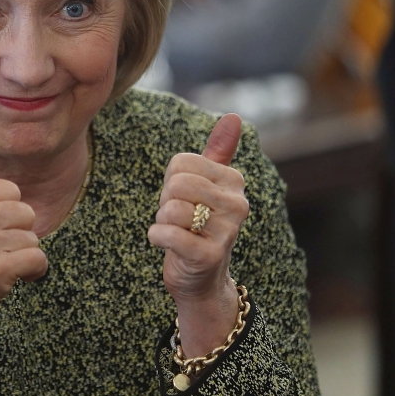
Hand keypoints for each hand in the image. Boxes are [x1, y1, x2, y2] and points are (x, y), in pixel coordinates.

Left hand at [148, 114, 248, 303]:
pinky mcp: (210, 255)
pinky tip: (168, 245)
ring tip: (178, 232)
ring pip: (171, 208)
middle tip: (178, 218)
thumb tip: (234, 116)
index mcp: (234, 180)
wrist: (201, 279)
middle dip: (166, 202)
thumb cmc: (198, 225)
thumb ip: (218, 150)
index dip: (171, 181)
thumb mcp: (206, 185)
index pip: (181, 163)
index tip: (185, 199)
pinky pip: (167, 233)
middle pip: (177, 183)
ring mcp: (227, 231)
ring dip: (163, 221)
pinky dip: (156, 237)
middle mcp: (238, 203)